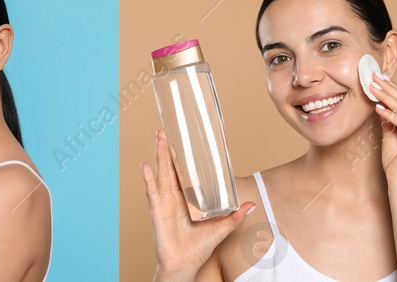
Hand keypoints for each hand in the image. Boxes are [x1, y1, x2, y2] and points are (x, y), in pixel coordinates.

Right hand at [141, 130, 254, 276]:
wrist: (185, 263)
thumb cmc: (198, 248)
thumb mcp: (221, 228)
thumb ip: (235, 216)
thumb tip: (251, 205)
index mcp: (186, 200)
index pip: (182, 174)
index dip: (179, 158)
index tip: (178, 142)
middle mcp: (173, 198)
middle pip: (169, 169)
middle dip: (166, 150)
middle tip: (163, 132)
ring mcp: (164, 203)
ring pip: (161, 175)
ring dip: (159, 157)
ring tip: (158, 139)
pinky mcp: (158, 212)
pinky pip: (152, 193)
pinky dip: (148, 179)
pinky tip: (145, 166)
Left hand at [366, 73, 396, 181]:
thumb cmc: (396, 161)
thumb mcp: (392, 133)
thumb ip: (391, 118)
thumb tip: (382, 101)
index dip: (395, 89)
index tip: (380, 78)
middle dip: (389, 89)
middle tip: (374, 77)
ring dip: (386, 97)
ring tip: (372, 88)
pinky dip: (388, 114)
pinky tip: (377, 107)